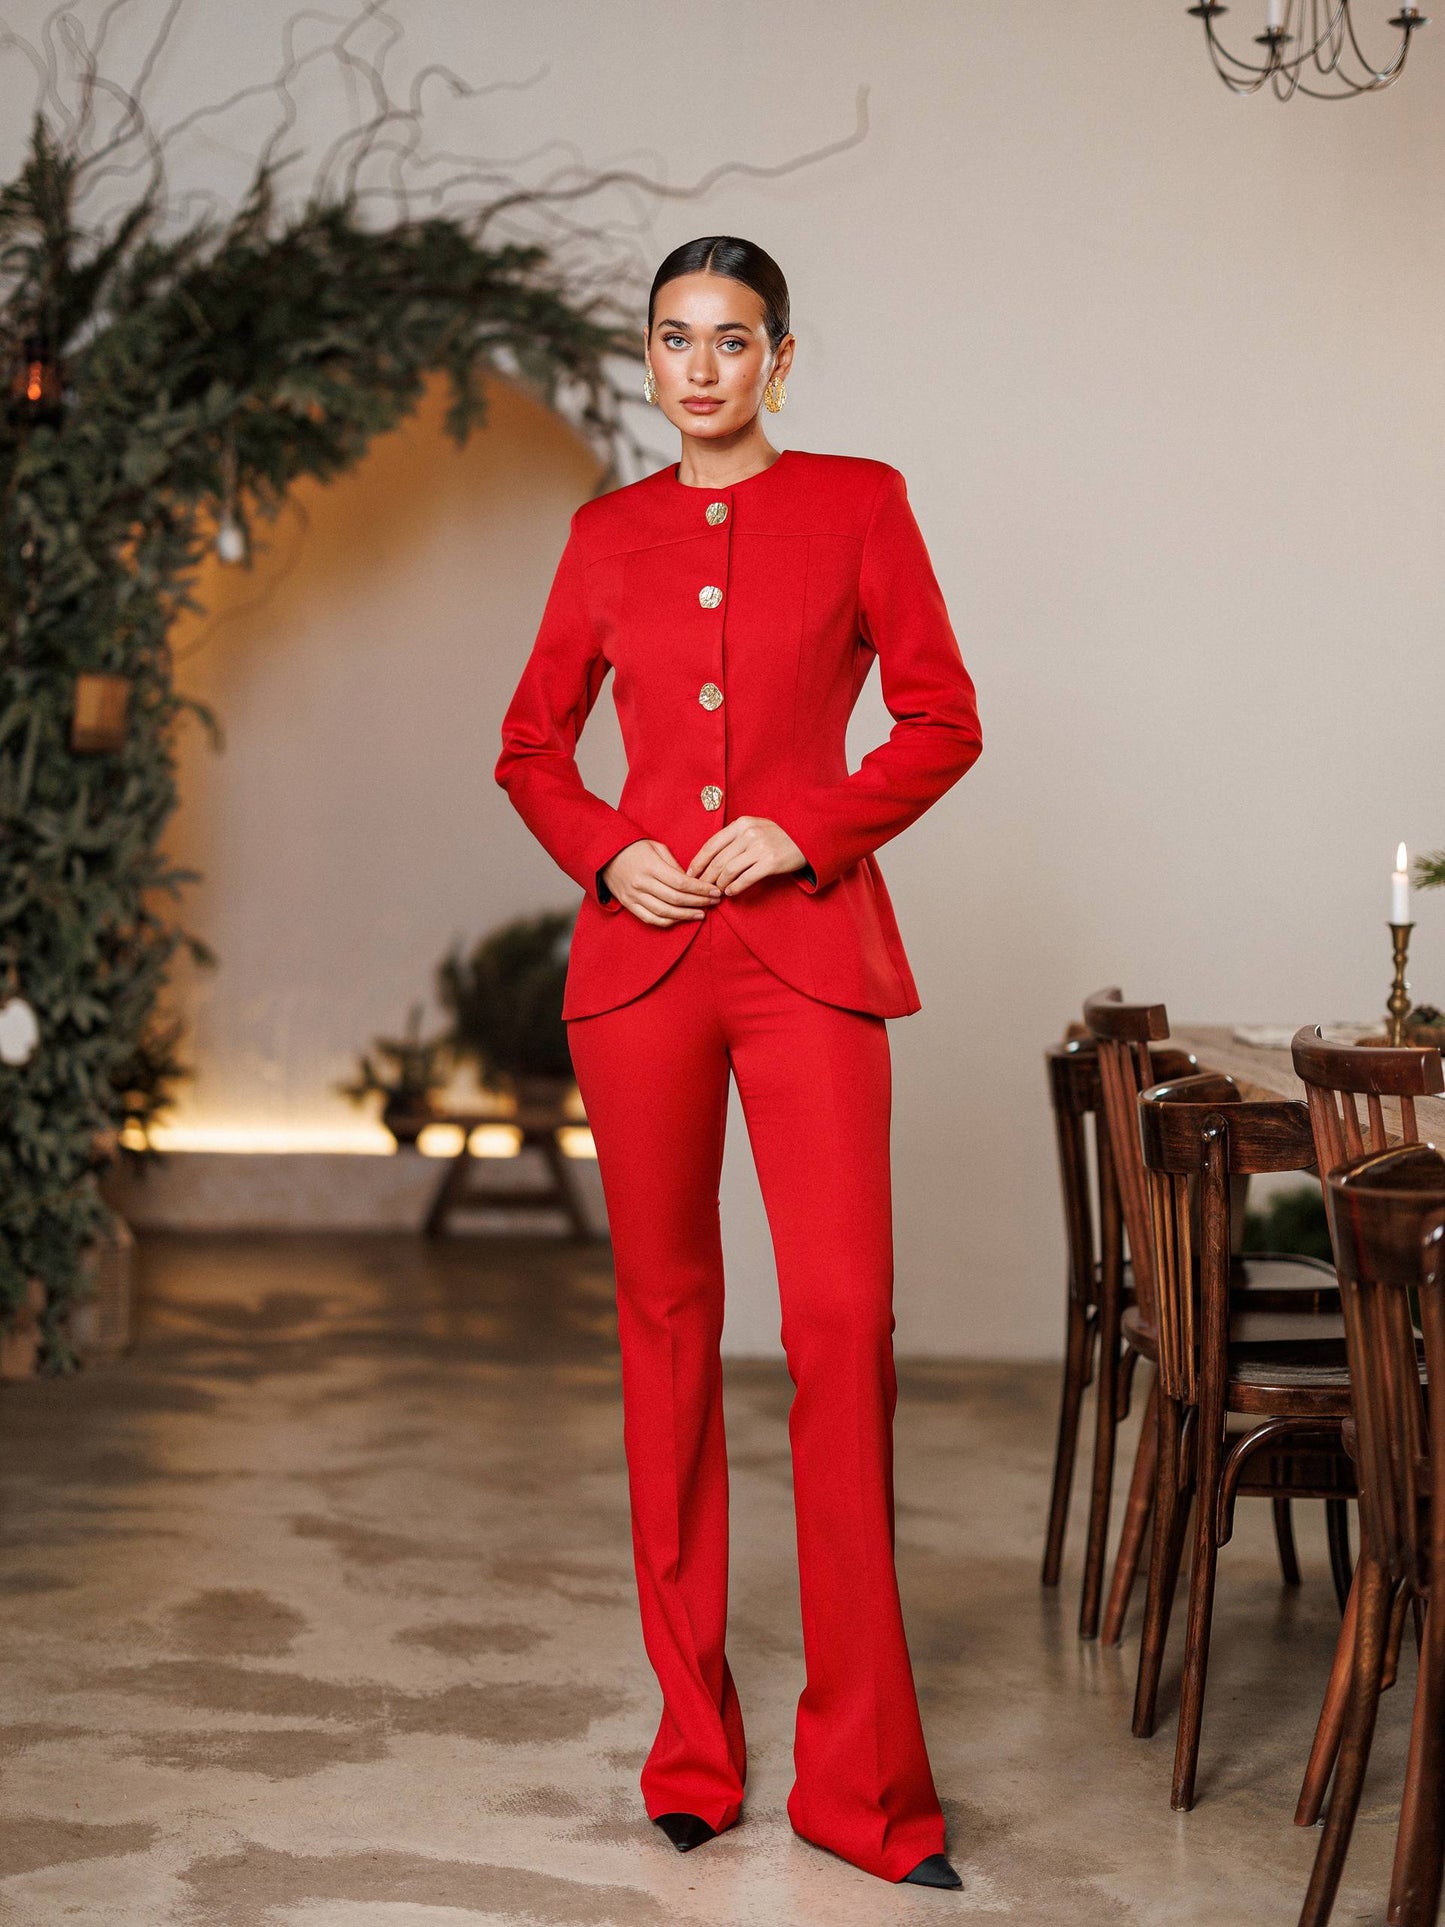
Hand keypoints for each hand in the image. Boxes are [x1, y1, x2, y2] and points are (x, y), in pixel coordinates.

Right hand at [601, 838, 720, 925]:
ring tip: (701, 914)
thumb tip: (692, 881)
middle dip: (699, 902)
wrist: (604, 854)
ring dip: (686, 915)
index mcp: (651, 866)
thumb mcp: (656, 847)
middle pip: (676, 899)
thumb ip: (674, 864)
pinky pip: (650, 918)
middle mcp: (642, 883)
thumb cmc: (633, 847)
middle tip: (714, 903)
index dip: (700, 890)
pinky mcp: (628, 904)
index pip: (681, 882)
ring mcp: (634, 896)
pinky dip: (668, 921)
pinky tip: (681, 919)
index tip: (715, 891)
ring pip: (664, 912)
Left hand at [686, 816, 807, 897]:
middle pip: (718, 860)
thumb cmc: (778, 835)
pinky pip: (746, 878)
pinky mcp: (771, 862)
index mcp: (741, 824)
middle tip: (700, 889)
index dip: (698, 861)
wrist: (808, 836)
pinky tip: (731, 893)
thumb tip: (711, 858)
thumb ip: (735, 838)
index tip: (690, 874)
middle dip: (706, 877)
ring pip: (729, 870)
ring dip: (720, 884)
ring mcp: (760, 847)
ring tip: (717, 892)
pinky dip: (735, 887)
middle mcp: (749, 833)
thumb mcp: (755, 828)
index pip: (711, 844)